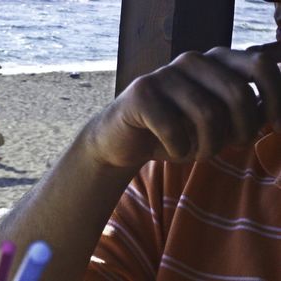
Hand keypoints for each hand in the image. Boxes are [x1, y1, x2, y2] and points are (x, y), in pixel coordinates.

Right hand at [86, 44, 280, 167]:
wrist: (123, 140)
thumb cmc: (176, 131)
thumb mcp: (217, 121)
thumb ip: (244, 109)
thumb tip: (274, 111)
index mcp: (214, 60)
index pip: (260, 66)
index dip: (275, 99)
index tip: (276, 128)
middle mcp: (191, 60)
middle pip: (238, 94)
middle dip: (242, 131)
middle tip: (231, 148)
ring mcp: (164, 74)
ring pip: (208, 116)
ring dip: (208, 147)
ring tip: (196, 153)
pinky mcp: (141, 94)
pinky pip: (175, 130)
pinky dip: (178, 151)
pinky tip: (171, 151)